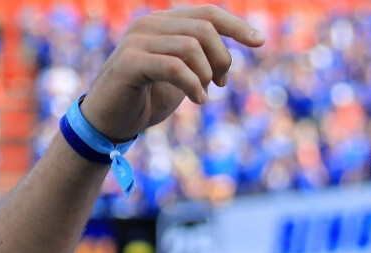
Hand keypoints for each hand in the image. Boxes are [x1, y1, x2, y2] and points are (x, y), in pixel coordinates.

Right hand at [79, 5, 263, 142]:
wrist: (109, 121)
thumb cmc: (146, 97)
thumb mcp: (180, 73)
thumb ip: (199, 58)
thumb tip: (228, 56)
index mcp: (162, 22)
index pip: (207, 13)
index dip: (236, 26)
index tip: (260, 42)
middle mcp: (148, 24)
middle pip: (204, 29)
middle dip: (222, 58)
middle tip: (221, 83)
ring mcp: (137, 41)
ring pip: (191, 47)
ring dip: (206, 75)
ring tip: (203, 93)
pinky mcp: (129, 63)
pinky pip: (174, 67)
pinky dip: (193, 85)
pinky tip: (198, 99)